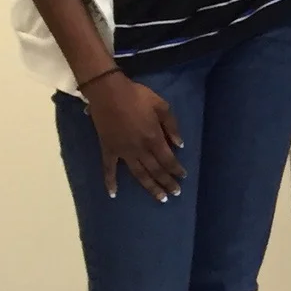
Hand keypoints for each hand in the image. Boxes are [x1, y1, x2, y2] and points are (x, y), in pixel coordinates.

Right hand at [85, 72, 183, 199]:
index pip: (168, 159)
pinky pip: (108, 169)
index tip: (183, 178)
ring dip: (149, 187)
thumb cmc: (137, 96)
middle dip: (166, 183)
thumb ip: (172, 126)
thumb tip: (180, 145)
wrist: (108, 92)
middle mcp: (140, 149)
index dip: (176, 170)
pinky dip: (110, 182)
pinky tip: (113, 194)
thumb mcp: (161, 106)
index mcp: (153, 138)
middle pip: (156, 170)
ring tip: (159, 198)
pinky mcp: (108, 149)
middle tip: (175, 194)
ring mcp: (122, 151)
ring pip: (138, 174)